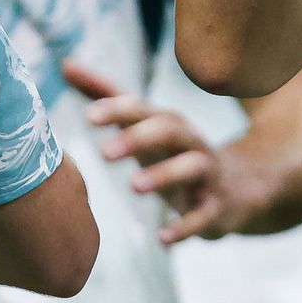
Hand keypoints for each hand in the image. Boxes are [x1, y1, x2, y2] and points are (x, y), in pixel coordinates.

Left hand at [65, 61, 264, 243]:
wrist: (235, 187)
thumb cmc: (173, 152)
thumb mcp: (143, 124)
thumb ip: (106, 95)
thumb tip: (65, 64)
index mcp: (167, 122)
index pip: (143, 108)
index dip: (118, 109)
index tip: (89, 117)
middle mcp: (190, 141)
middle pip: (170, 130)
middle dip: (139, 138)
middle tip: (104, 153)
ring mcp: (207, 173)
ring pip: (192, 166)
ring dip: (164, 175)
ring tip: (134, 187)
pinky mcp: (217, 205)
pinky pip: (205, 214)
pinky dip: (186, 226)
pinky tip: (163, 238)